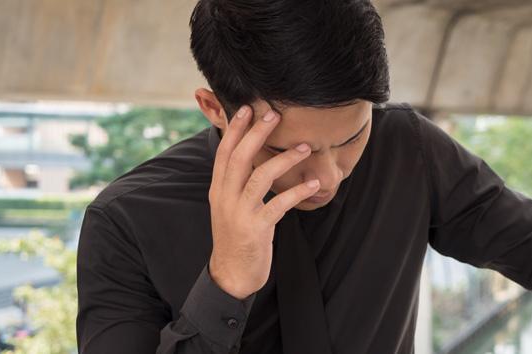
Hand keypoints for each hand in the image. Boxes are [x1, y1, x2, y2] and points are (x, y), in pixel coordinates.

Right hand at [208, 104, 319, 298]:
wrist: (231, 274)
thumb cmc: (237, 237)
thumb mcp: (230, 207)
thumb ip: (237, 183)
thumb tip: (250, 159)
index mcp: (218, 190)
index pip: (224, 153)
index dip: (235, 129)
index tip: (247, 109)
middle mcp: (225, 198)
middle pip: (240, 158)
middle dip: (257, 134)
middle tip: (274, 115)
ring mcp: (239, 213)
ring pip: (260, 178)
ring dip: (284, 160)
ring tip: (305, 147)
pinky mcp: (256, 229)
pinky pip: (279, 205)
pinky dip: (297, 192)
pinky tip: (313, 184)